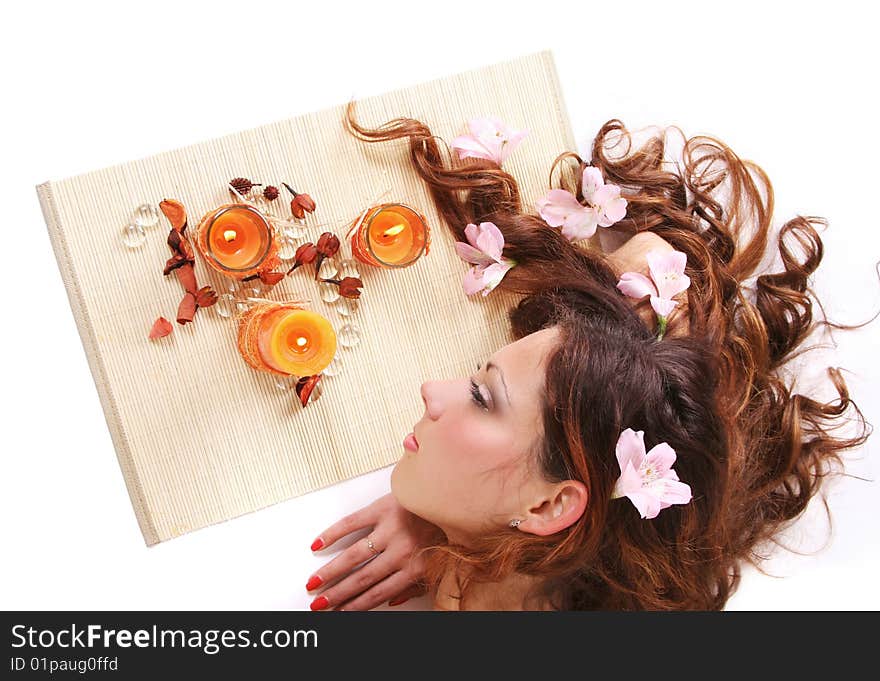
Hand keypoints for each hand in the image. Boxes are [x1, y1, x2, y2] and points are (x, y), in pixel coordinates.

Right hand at [306, 492, 441, 610]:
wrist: (453, 493)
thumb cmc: (446, 529)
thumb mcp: (439, 565)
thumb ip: (416, 586)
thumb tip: (393, 601)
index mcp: (415, 568)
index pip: (378, 593)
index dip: (355, 606)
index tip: (339, 613)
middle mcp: (401, 551)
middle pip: (362, 579)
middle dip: (337, 594)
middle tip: (318, 604)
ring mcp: (390, 529)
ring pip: (353, 556)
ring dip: (330, 572)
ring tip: (313, 583)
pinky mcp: (382, 507)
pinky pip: (352, 522)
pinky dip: (332, 533)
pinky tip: (318, 545)